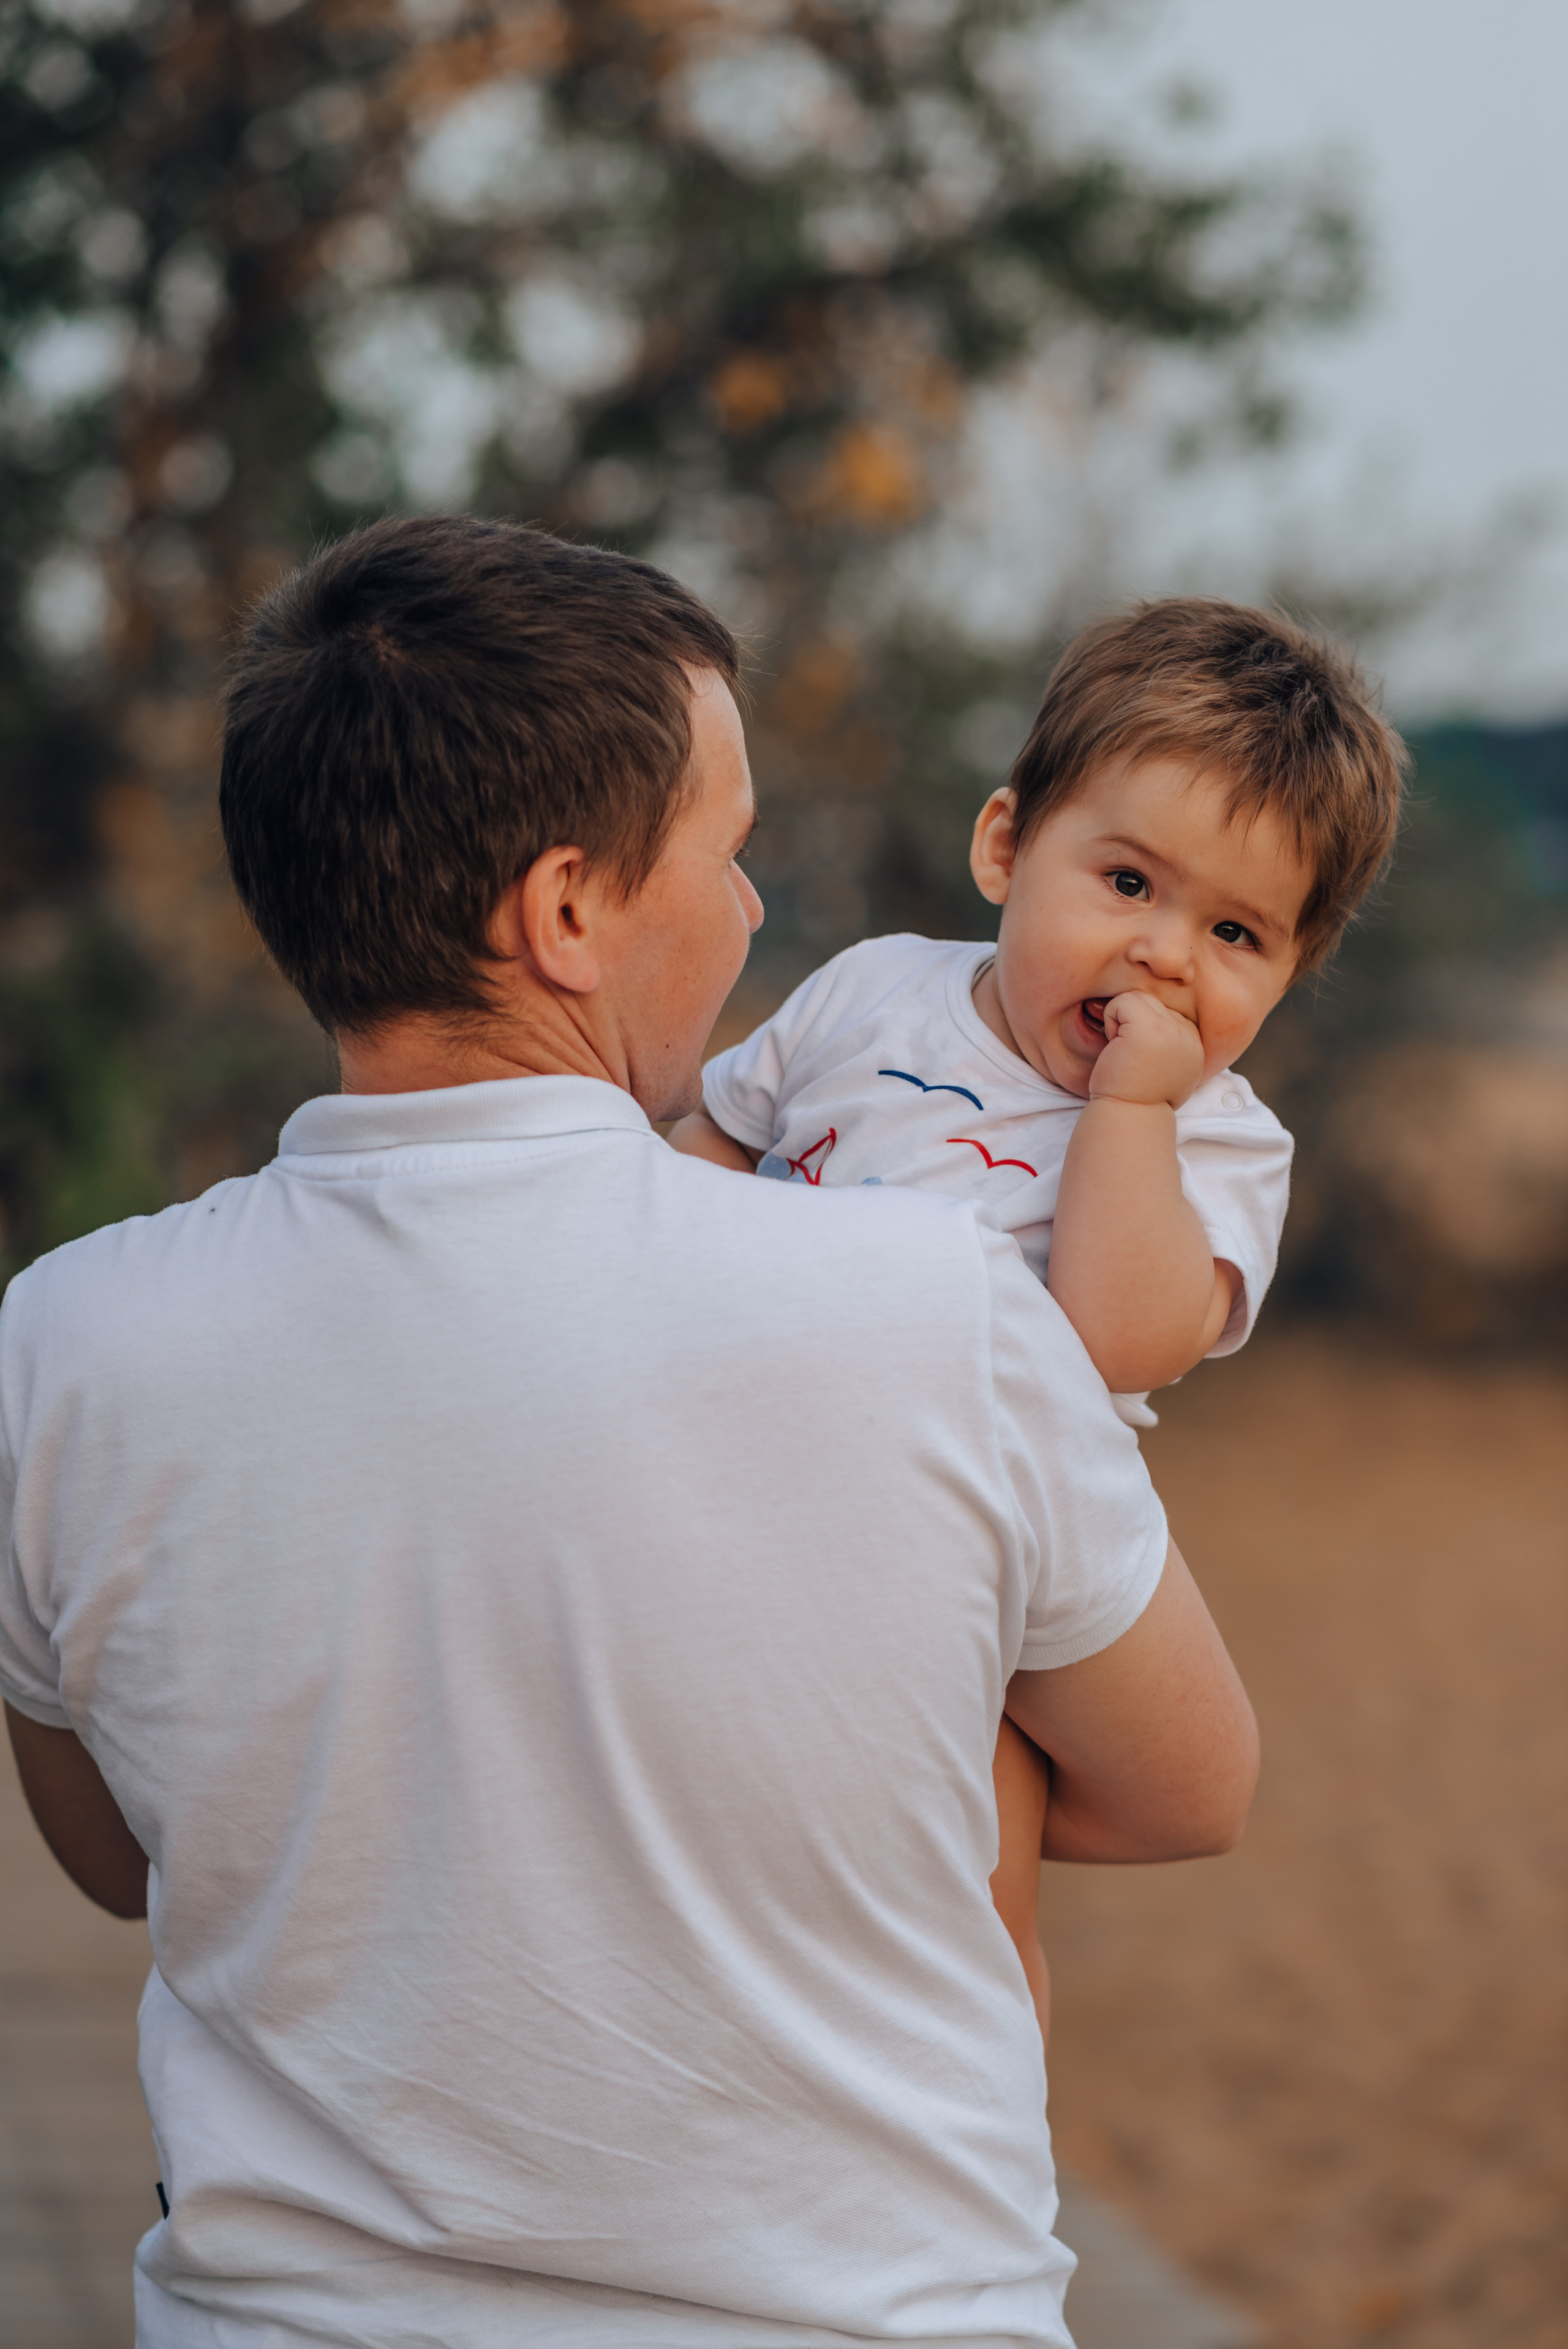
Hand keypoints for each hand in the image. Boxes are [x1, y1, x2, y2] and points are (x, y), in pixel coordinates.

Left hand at [1087, 989, 1203, 1108]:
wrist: (1128, 1116)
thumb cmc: (1138, 1097)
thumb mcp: (1166, 1070)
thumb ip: (1171, 1044)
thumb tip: (1156, 1017)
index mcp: (1194, 1044)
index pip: (1165, 1013)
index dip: (1143, 1031)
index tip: (1140, 1062)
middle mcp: (1188, 1034)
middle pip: (1152, 1002)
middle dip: (1132, 1022)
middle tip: (1128, 1055)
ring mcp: (1171, 1028)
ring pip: (1138, 997)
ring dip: (1121, 1020)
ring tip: (1123, 1050)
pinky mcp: (1148, 1027)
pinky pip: (1122, 1001)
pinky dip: (1110, 1019)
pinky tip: (1115, 1046)